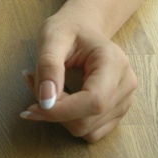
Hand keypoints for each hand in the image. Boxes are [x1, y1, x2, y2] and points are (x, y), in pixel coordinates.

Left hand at [20, 14, 137, 142]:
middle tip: (34, 84)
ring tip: (44, 87)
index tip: (32, 107)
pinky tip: (57, 99)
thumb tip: (46, 101)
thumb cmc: (67, 29)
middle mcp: (126, 84)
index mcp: (114, 62)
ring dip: (57, 116)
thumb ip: (48, 67)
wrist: (83, 27)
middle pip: (87, 120)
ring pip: (86, 129)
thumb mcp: (51, 38)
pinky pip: (88, 130)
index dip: (61, 111)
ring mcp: (124, 101)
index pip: (94, 101)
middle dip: (54, 111)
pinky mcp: (115, 112)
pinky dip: (66, 120)